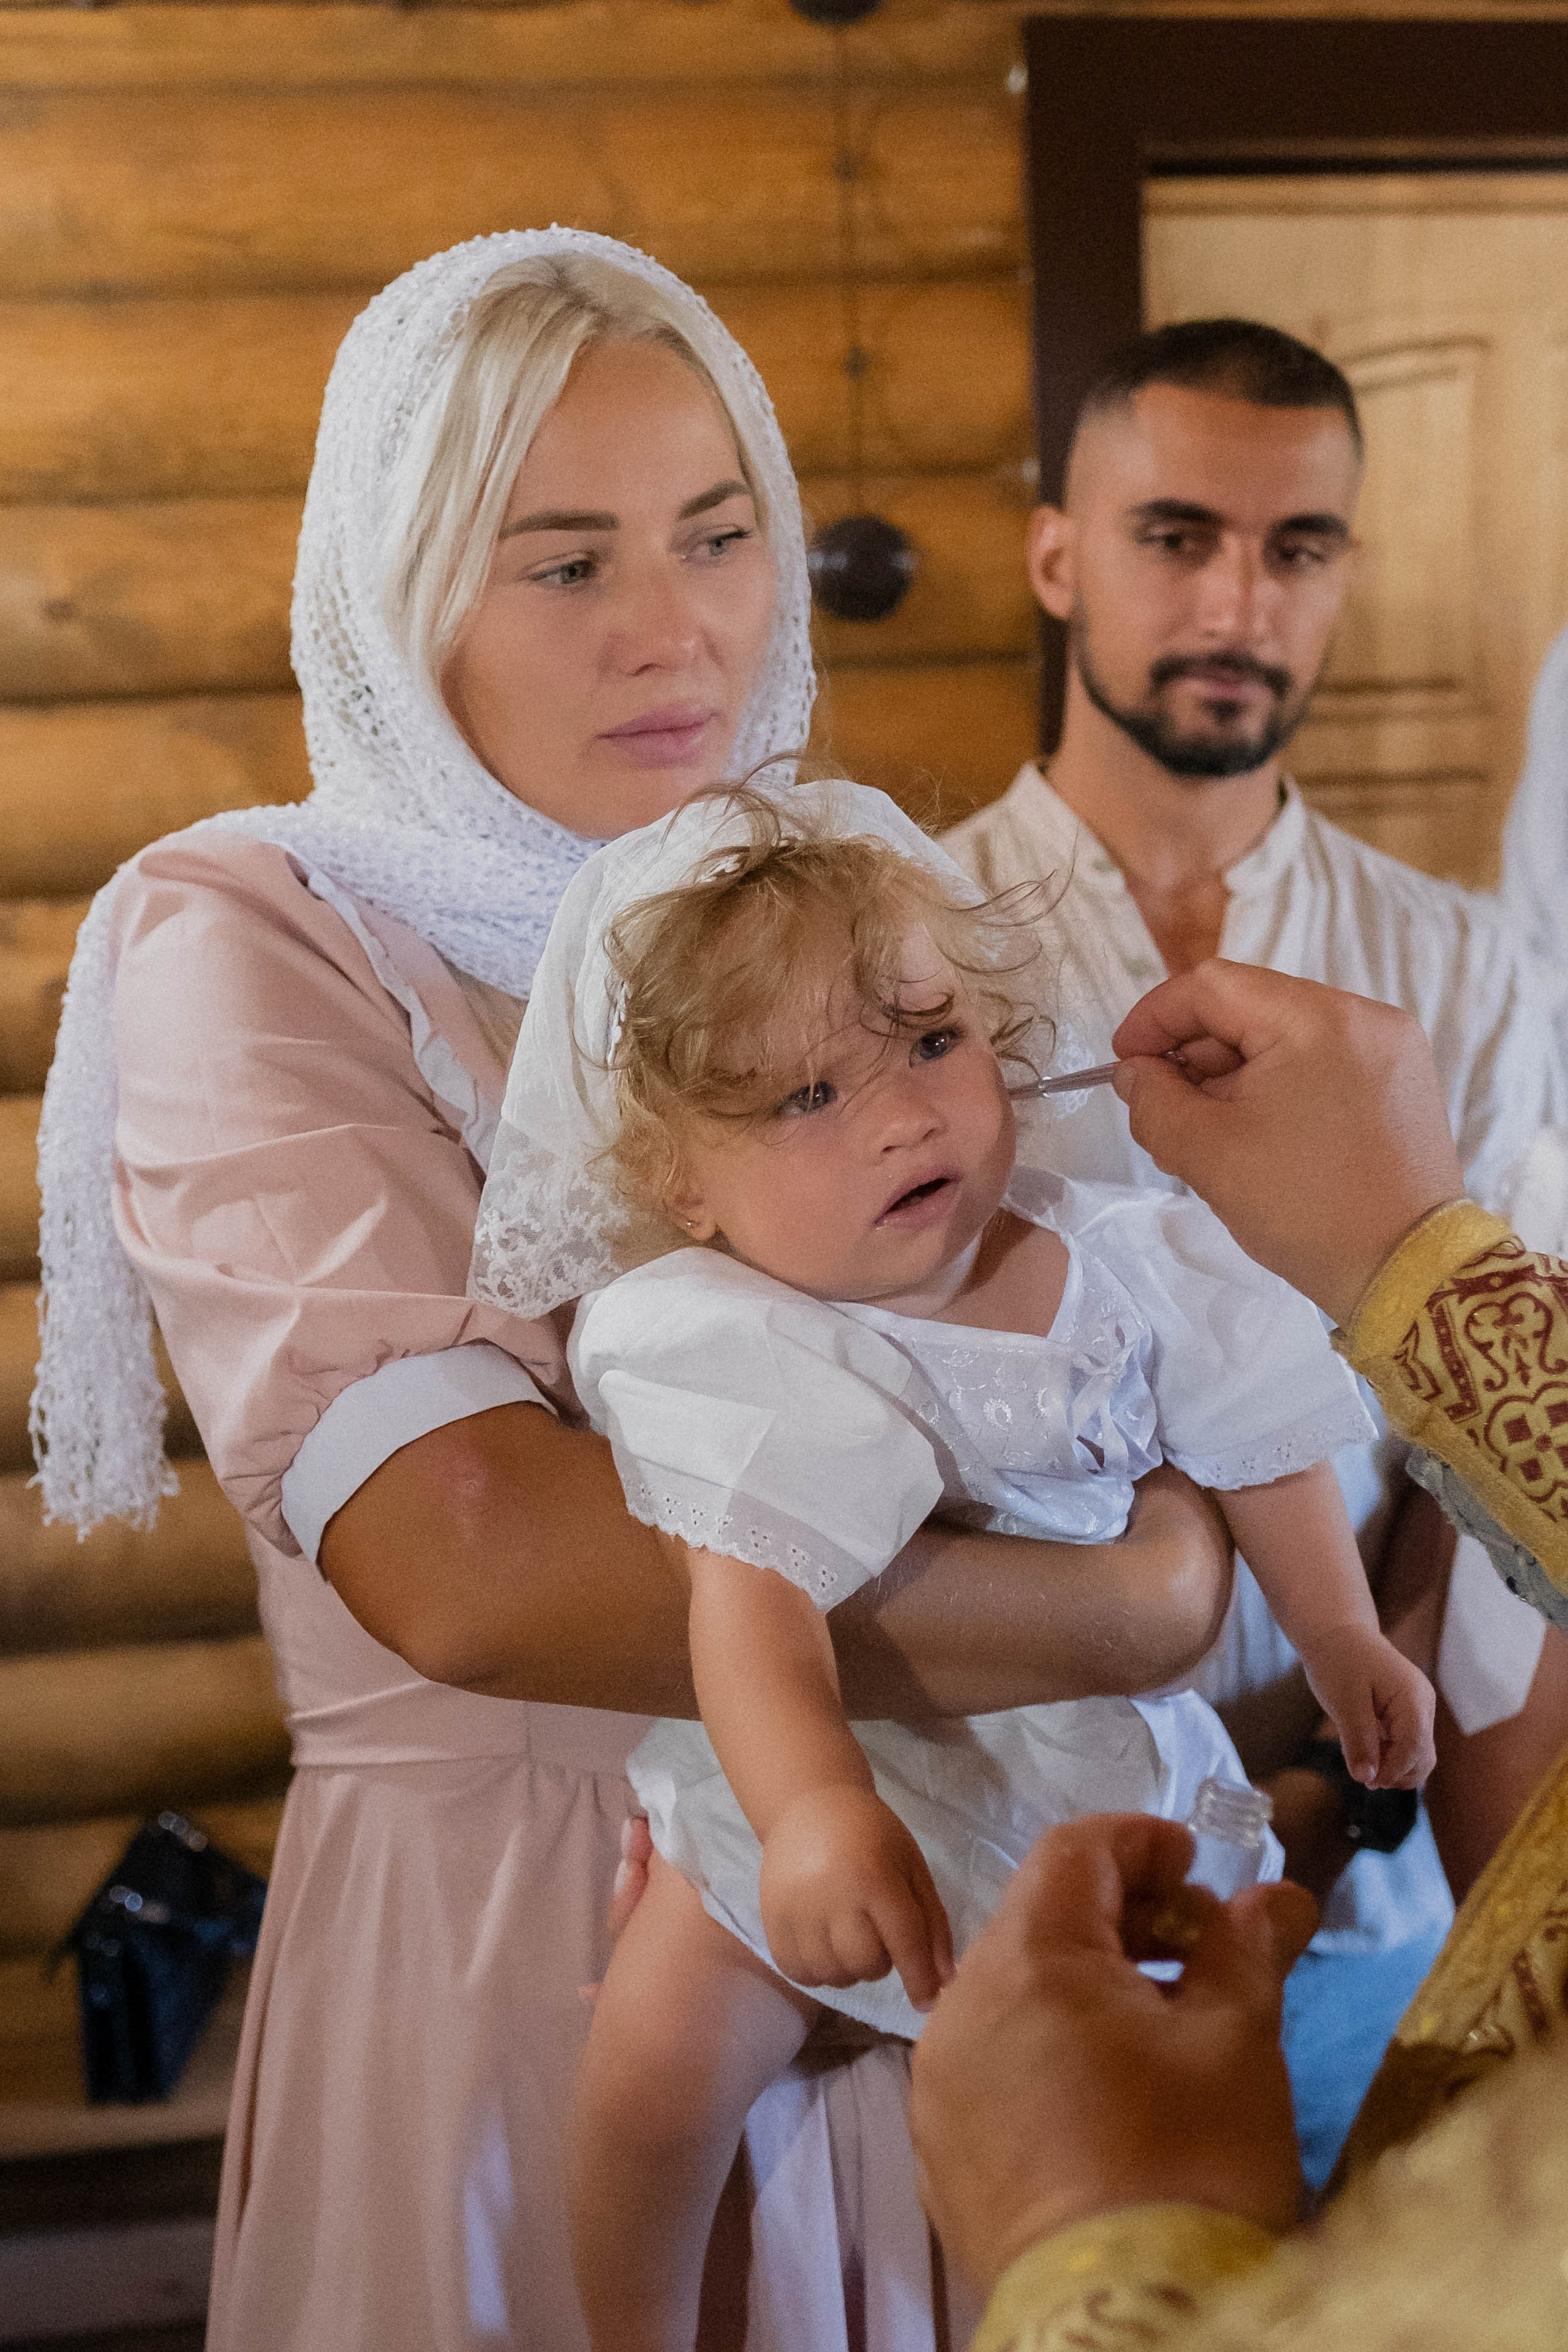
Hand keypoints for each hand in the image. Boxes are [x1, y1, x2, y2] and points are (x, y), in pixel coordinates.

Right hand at [759, 1783, 954, 2009]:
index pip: (903, 1940)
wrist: (809, 1805)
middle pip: (866, 1963)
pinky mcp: (770, 1917)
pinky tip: (824, 1946)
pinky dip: (818, 1970)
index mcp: (874, 1875)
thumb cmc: (871, 1835)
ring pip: (832, 1974)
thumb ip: (932, 1922)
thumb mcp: (911, 1866)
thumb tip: (944, 1982)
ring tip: (849, 1938)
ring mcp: (796, 1908)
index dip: (919, 1977)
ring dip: (849, 1969)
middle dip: (881, 1962)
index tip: (928, 2002)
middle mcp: (831, 1894)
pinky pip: (798, 1971)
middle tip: (878, 1936)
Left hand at [909, 1813, 1317, 2290]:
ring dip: (1086, 1986)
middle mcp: (960, 2009)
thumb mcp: (1237, 2041)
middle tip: (1200, 1949)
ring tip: (1164, 2025)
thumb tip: (1272, 1898)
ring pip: (1013, 1994)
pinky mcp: (941, 2152)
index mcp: (1026, 1960)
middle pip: (1038, 1920)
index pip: (1074, 1852)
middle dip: (1123, 1917)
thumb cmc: (1190, 2163)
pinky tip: (1112, 2092)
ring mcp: (940, 2086)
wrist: (1130, 2321)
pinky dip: (1049, 2051)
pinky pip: (994, 2065)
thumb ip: (1246, 1949)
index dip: (1140, 1842)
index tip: (1197, 1866)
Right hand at [1110, 962, 1463, 1325]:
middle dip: (1194, 1052)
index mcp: (1315, 1019)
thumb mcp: (1208, 1154)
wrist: (1408, 1271)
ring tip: (1208, 1131)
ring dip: (1232, 1072)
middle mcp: (1362, 1015)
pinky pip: (1320, 1060)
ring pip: (1284, 1035)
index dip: (1155, 1018)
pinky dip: (1276, 1085)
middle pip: (1250, 1006)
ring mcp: (1389, 1046)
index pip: (1212, 986)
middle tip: (1162, 1108)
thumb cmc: (1305, 1208)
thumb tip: (1136, 1072)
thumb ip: (1155, 1101)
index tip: (1124, 1065)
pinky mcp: (1401, 1079)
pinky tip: (1258, 1132)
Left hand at [1303, 1625, 1436, 1789]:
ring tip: (1364, 1768)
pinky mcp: (1406, 1714)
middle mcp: (1423, 1704)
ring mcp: (1417, 1709)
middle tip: (1365, 1779)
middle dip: (1397, 1773)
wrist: (1337, 1633)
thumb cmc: (1339, 1661)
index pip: (1415, 1747)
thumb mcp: (1344, 1702)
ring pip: (1417, 1754)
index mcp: (1413, 1697)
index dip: (1394, 1770)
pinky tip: (1366, 1755)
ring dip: (1394, 1767)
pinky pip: (1405, 1744)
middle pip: (1423, 1756)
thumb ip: (1358, 1740)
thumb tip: (1367, 1779)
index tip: (1368, 1782)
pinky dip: (1389, 1755)